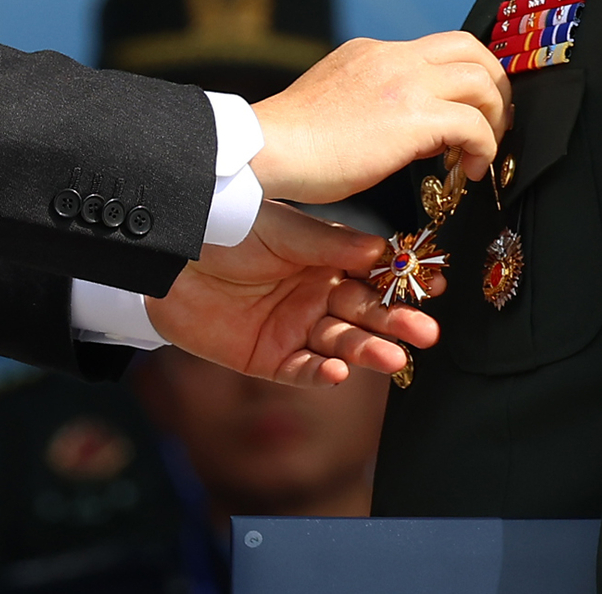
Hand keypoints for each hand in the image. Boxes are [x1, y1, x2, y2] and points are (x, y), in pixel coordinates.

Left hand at [143, 200, 438, 386]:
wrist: (166, 256)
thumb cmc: (225, 229)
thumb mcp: (280, 229)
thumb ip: (329, 244)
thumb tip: (382, 249)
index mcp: (325, 261)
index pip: (374, 276)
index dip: (403, 284)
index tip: (435, 287)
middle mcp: (315, 297)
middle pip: (365, 315)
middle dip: (396, 324)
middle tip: (426, 333)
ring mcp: (293, 330)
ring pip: (340, 345)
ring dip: (368, 352)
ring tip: (393, 357)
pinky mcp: (267, 359)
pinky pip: (301, 371)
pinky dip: (321, 373)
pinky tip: (339, 371)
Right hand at [248, 31, 510, 204]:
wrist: (267, 148)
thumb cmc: (291, 142)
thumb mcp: (334, 98)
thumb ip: (368, 97)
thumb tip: (394, 123)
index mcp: (371, 52)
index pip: (438, 47)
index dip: (465, 76)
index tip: (468, 109)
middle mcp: (392, 57)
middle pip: (472, 49)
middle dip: (494, 86)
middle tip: (493, 124)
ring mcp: (405, 83)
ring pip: (481, 80)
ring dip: (494, 117)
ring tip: (481, 152)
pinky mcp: (413, 117)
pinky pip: (474, 124)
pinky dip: (483, 147)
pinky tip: (469, 170)